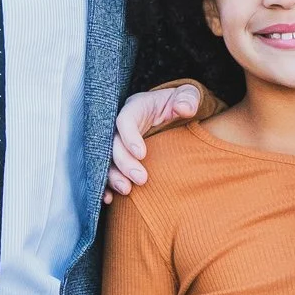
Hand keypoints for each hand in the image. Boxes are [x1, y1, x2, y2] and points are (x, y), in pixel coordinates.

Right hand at [105, 84, 203, 200]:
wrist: (177, 114)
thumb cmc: (182, 103)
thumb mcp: (188, 96)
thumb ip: (188, 99)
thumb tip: (184, 108)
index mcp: (136, 107)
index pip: (125, 120)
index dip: (129, 137)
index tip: (142, 154)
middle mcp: (122, 125)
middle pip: (113, 143)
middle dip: (124, 163)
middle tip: (140, 179)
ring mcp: (119, 142)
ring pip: (107, 160)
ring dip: (113, 176)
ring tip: (126, 190)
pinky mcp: (120, 157)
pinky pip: (108, 170)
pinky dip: (106, 185)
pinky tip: (109, 198)